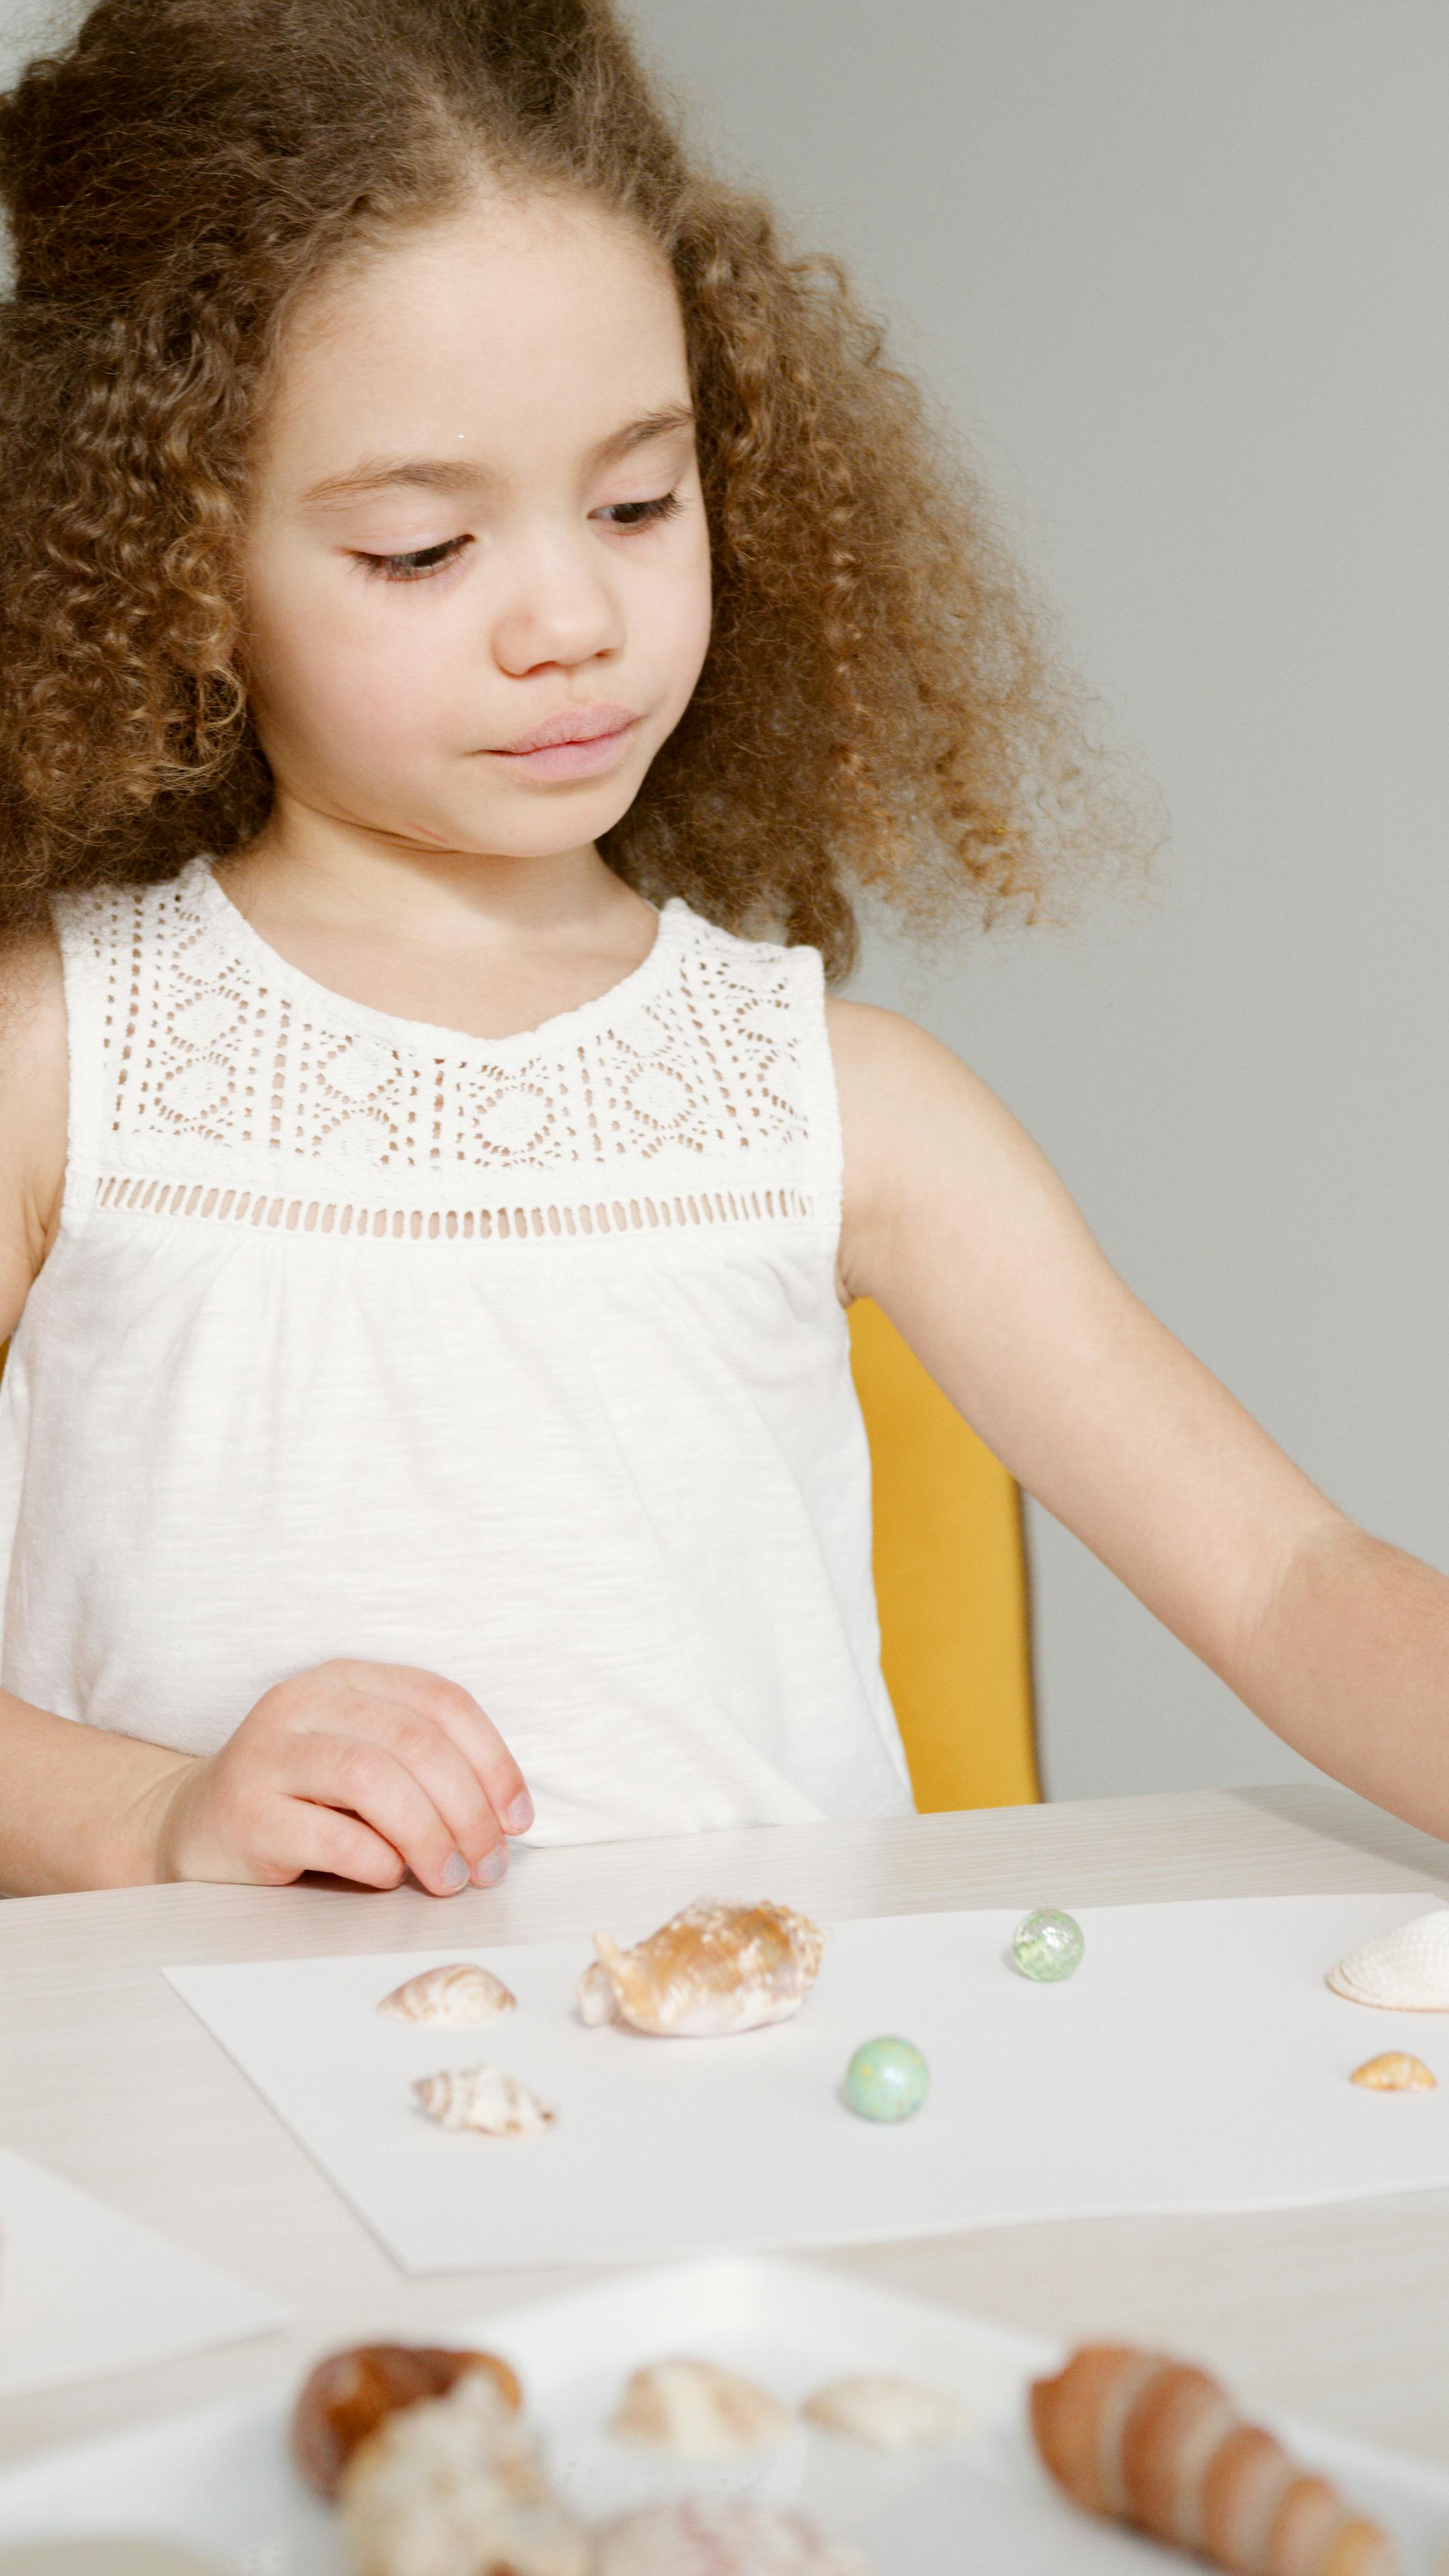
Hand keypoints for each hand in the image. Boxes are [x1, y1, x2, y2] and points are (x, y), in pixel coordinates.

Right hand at [149, 1660, 532, 1895]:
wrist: (195, 1829)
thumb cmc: (302, 1800)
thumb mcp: (364, 1759)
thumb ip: (423, 1767)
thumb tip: (504, 1819)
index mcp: (345, 1679)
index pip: (441, 1700)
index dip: (493, 1760)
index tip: (517, 1820)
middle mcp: (303, 1703)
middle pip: (414, 1741)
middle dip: (468, 1810)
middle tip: (487, 1866)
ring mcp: (267, 1754)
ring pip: (374, 1779)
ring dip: (430, 1837)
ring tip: (449, 1880)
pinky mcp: (244, 1814)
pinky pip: (332, 1837)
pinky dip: (378, 1862)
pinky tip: (388, 1878)